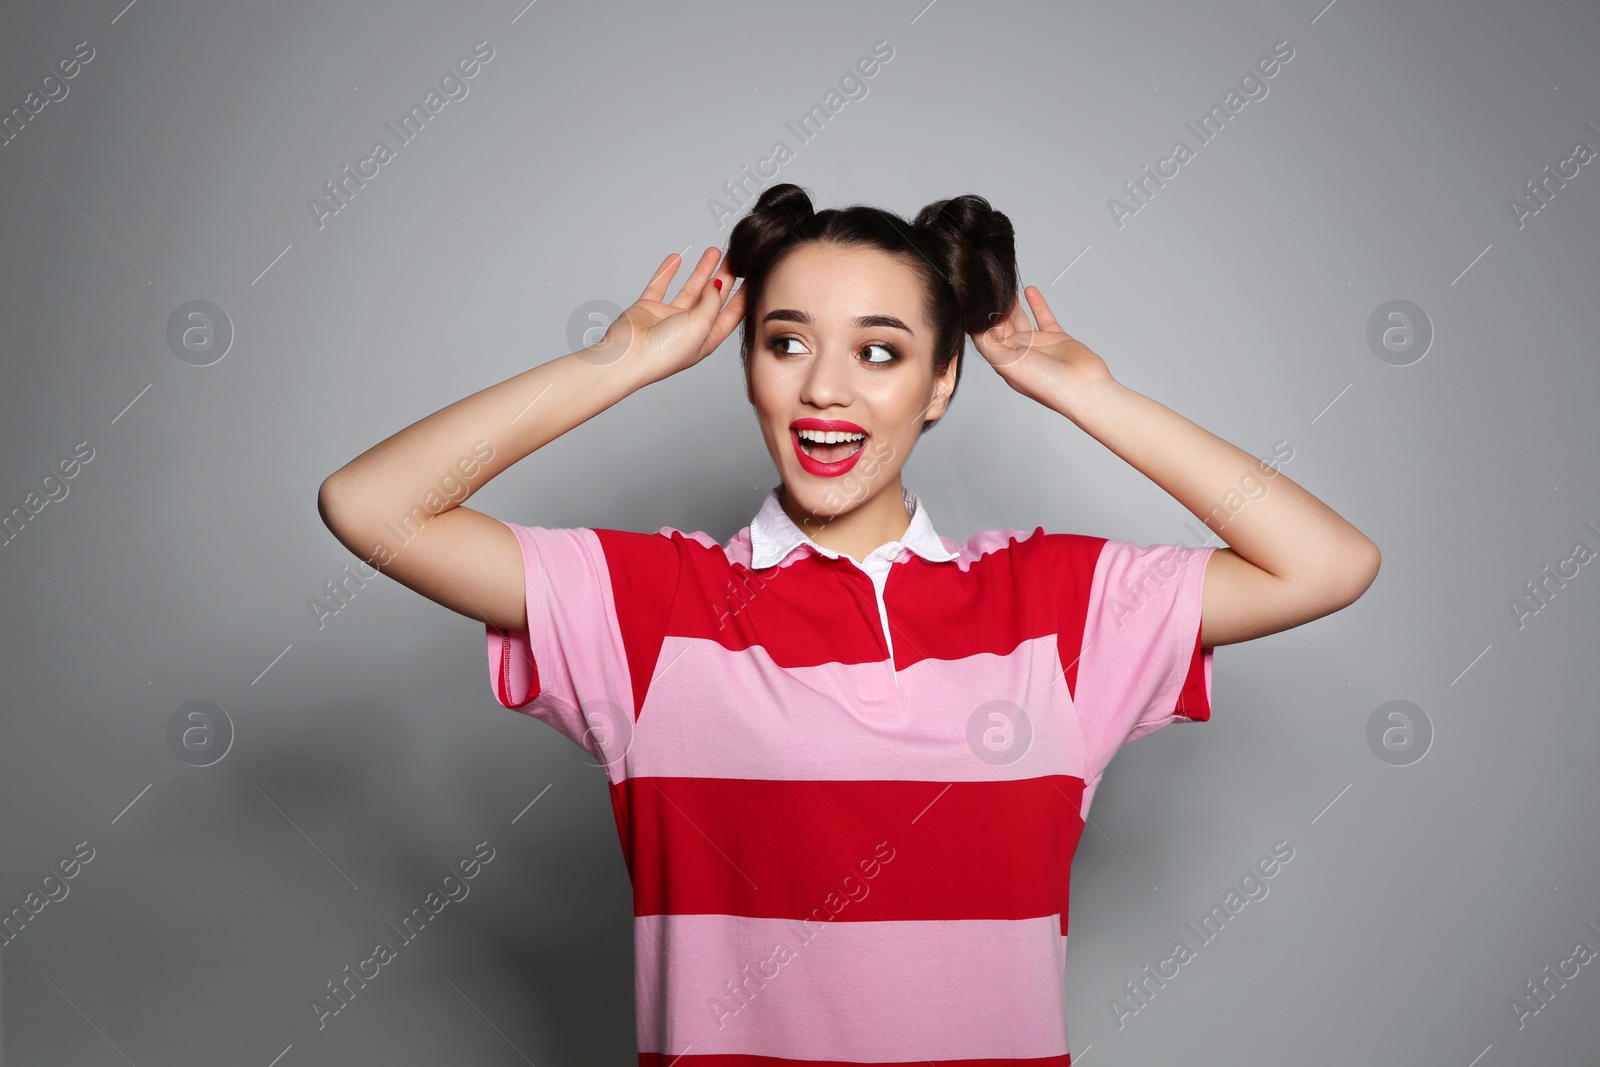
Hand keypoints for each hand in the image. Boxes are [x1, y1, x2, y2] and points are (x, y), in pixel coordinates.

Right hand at [588, 248, 745, 384]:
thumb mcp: (701, 325)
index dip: (743, 295)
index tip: (752, 277)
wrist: (628, 355)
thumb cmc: (664, 352)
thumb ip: (711, 302)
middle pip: (712, 298)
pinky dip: (668, 272)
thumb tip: (715, 284)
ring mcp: (669, 318)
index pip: (731, 314)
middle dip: (724, 277)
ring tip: (713, 252)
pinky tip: (676, 259)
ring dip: (702, 270)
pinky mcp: (649, 308)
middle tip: (734, 258)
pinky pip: (660, 285)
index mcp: (707, 339)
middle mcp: (689, 328)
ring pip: (690, 288)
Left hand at [970, 285, 1114, 414]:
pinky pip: (1044, 317)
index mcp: (1005, 361)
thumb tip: (974, 327)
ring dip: (1013, 305)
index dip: (982, 319)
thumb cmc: (1044, 382)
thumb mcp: (1005, 362)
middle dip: (996, 309)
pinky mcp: (1057, 338)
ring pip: (1022, 319)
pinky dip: (1037, 304)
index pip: (988, 336)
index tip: (976, 301)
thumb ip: (989, 344)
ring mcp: (1039, 345)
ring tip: (1006, 286)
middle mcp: (1020, 353)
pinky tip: (1030, 291)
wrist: (1081, 385)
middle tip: (991, 288)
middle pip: (1003, 326)